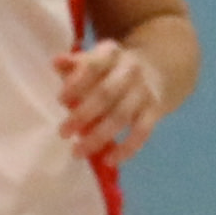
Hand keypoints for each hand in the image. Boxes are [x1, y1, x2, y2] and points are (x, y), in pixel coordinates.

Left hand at [56, 36, 171, 163]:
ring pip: (121, 116)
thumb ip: (76, 63)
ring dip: (99, 136)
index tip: (60, 99)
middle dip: (83, 114)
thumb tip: (56, 63)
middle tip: (63, 132)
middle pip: (106, 94)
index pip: (93, 66)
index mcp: (112, 54)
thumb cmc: (115, 68)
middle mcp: (130, 70)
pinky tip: (109, 160)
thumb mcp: (98, 58)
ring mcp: (144, 91)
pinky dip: (126, 148)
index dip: (77, 83)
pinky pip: (142, 132)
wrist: (159, 68)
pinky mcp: (156, 111)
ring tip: (78, 151)